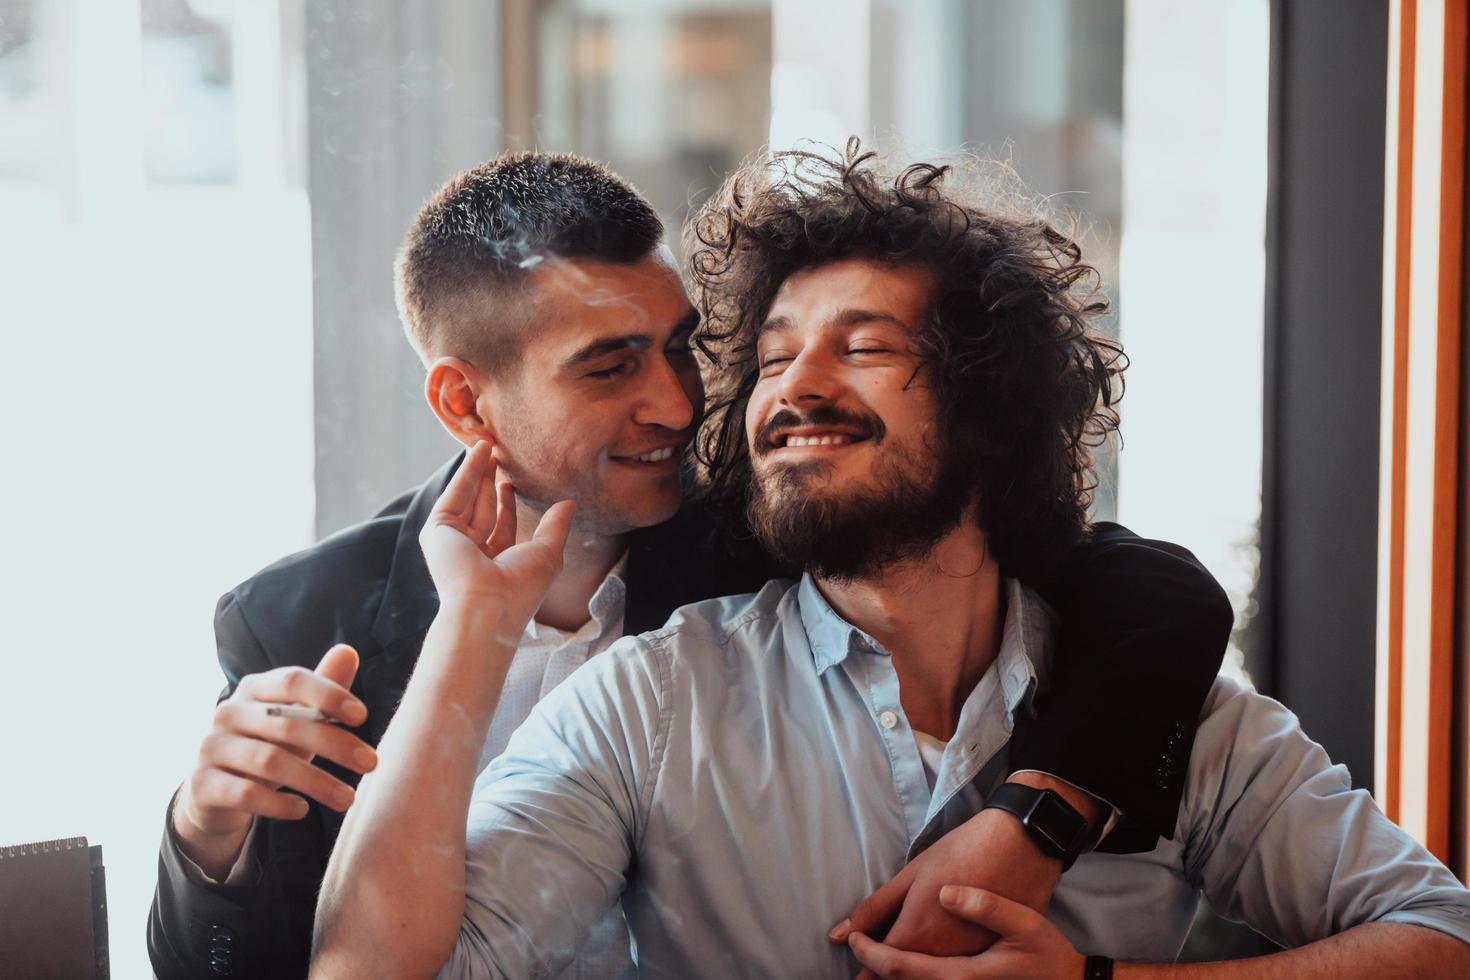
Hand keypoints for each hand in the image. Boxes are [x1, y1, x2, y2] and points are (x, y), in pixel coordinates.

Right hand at [173, 643, 376, 877]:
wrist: (218, 791)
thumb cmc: (270, 745)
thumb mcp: (298, 719)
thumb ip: (322, 689)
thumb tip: (349, 652)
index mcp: (254, 688)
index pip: (292, 680)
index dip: (328, 694)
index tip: (362, 716)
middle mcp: (228, 712)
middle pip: (287, 724)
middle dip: (335, 745)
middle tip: (372, 764)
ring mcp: (211, 748)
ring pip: (269, 762)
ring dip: (316, 781)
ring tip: (348, 798)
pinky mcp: (202, 784)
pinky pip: (244, 794)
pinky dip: (278, 803)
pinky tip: (303, 810)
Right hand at [418, 440, 575, 624]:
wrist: (489, 604)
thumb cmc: (521, 586)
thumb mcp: (548, 552)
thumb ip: (556, 526)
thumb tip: (570, 504)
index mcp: (495, 564)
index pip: (500, 527)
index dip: (506, 503)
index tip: (510, 482)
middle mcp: (471, 553)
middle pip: (481, 508)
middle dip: (489, 481)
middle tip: (498, 454)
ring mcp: (452, 542)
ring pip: (467, 498)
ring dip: (477, 470)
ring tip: (489, 443)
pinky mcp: (437, 530)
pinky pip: (455, 494)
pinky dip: (467, 472)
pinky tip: (479, 451)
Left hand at [830, 808, 1062, 976]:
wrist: (1020, 845)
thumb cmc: (962, 851)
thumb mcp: (912, 874)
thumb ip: (874, 908)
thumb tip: (838, 934)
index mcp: (919, 934)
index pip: (883, 966)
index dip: (864, 970)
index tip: (853, 970)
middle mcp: (944, 956)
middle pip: (905, 977)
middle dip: (883, 974)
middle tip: (867, 970)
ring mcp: (970, 958)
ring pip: (931, 975)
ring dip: (911, 971)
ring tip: (893, 965)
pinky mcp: (988, 953)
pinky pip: (956, 971)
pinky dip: (937, 968)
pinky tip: (930, 958)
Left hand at [848, 886, 1084, 978]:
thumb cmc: (1048, 952)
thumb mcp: (1024, 921)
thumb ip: (984, 906)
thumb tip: (948, 894)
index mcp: (958, 972)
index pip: (898, 967)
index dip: (870, 955)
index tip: (851, 941)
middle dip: (874, 975)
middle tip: (852, 956)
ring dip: (891, 979)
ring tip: (869, 966)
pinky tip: (907, 970)